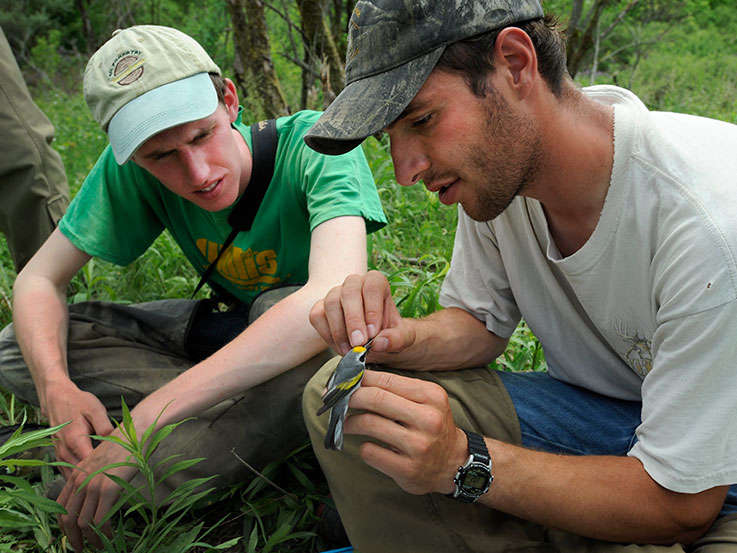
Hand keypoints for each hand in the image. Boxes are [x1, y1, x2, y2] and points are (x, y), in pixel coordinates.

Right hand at [43, 383, 113, 479]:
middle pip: (80, 475)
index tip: (117, 477)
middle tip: (113, 486)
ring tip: (102, 488)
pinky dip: (76, 479)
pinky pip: (66, 472)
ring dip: (85, 483)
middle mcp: (65, 451)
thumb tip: (116, 442)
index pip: (90, 466)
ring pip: (72, 476)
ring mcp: (59, 454)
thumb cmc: (79, 403)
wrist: (57, 398)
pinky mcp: (58, 455)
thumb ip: (104, 427)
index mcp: (75, 441)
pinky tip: (89, 482)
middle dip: (96, 481)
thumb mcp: (95, 410)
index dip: (103, 473)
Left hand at [56, 438, 135, 551]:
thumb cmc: (124, 445)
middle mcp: (80, 480)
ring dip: (90, 538)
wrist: (136, 431)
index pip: (61, 507)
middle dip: (73, 538)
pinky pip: (100, 519)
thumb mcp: (102, 461)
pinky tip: (109, 535)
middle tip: (80, 549)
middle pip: (68, 518)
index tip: (72, 537)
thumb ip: (93, 477)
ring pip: (83, 522)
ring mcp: (92, 484)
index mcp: (76, 474)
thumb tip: (95, 497)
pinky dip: (103, 532)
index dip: (64, 526)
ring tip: (98, 546)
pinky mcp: (107, 488)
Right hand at [310, 270, 414, 356]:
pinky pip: (317, 316)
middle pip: (349, 293)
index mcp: (376, 282)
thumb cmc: (389, 333)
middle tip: (359, 343)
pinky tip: (341, 347)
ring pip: (331, 303)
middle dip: (353, 320)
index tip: (373, 333)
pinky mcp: (321, 308)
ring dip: (340, 330)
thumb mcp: (403, 338)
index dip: (372, 310)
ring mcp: (335, 294)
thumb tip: (380, 342)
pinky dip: (327, 334)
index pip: (372, 287)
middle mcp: (354, 284)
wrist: (376, 341)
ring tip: (351, 350)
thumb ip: (397, 338)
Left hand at [343, 369, 467, 494]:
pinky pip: (370, 452)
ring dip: (350, 423)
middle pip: (374, 399)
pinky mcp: (408, 469)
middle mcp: (428, 419)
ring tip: (345, 424)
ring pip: (369, 424)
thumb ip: (396, 389)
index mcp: (431, 395)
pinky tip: (366, 445)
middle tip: (336, 400)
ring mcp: (419, 446)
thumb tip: (355, 379)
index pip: (385, 380)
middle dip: (349, 397)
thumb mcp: (425, 401)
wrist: (454, 463)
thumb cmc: (431, 426)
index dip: (358, 379)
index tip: (341, 381)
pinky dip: (362, 446)